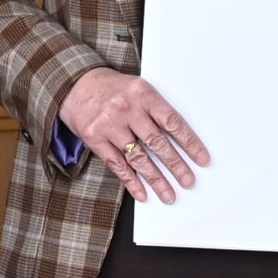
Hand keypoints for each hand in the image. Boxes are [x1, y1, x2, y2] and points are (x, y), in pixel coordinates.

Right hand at [58, 67, 209, 203]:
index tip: (201, 159)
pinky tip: (142, 193)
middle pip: (157, 142)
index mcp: (143, 94)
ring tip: (169, 194)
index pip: (172, 122)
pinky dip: (131, 181)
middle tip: (188, 181)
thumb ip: (156, 110)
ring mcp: (109, 124)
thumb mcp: (138, 89)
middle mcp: (127, 108)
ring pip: (138, 158)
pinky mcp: (94, 138)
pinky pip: (117, 165)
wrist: (76, 83)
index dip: (189, 142)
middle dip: (176, 165)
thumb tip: (179, 140)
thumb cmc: (113, 89)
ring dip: (156, 179)